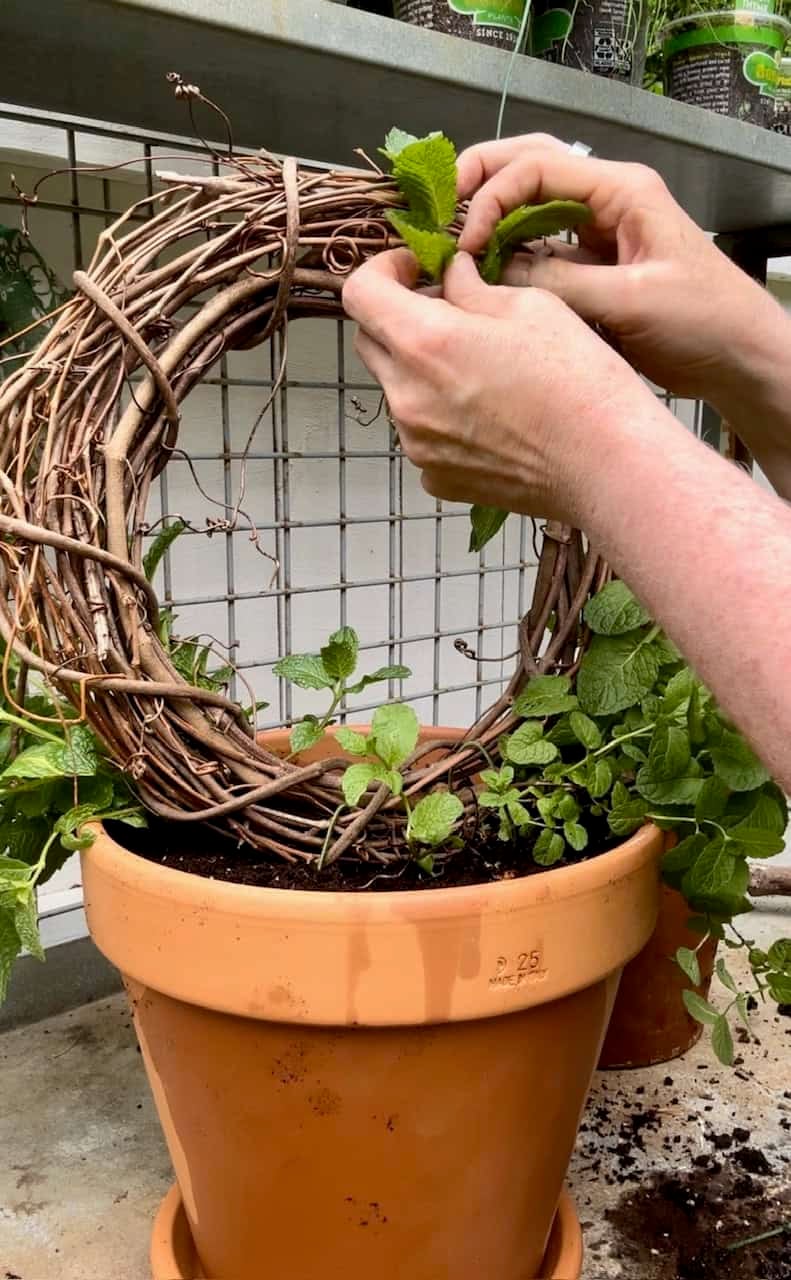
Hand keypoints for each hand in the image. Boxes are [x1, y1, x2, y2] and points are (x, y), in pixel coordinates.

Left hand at [342, 247, 674, 526]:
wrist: (607, 464)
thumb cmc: (579, 379)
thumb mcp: (530, 306)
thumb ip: (471, 287)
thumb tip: (450, 276)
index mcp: (425, 342)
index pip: (360, 292)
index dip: (382, 270)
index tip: (414, 269)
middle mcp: (407, 396)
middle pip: (371, 342)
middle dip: (398, 318)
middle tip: (448, 311)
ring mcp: (417, 443)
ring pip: (397, 389)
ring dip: (421, 369)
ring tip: (479, 369)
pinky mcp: (436, 477)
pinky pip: (420, 434)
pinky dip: (440, 416)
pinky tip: (488, 415)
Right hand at [457, 135, 787, 410]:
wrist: (738, 357)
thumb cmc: (701, 321)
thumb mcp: (629, 301)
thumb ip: (561, 286)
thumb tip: (493, 279)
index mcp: (620, 191)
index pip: (537, 167)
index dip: (492, 198)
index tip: (467, 245)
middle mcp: (605, 201)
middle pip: (528, 166)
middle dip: (480, 182)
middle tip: (437, 213)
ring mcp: (597, 233)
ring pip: (530, 206)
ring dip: (489, 218)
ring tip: (449, 243)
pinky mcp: (592, 268)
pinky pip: (538, 251)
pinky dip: (506, 258)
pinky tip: (480, 279)